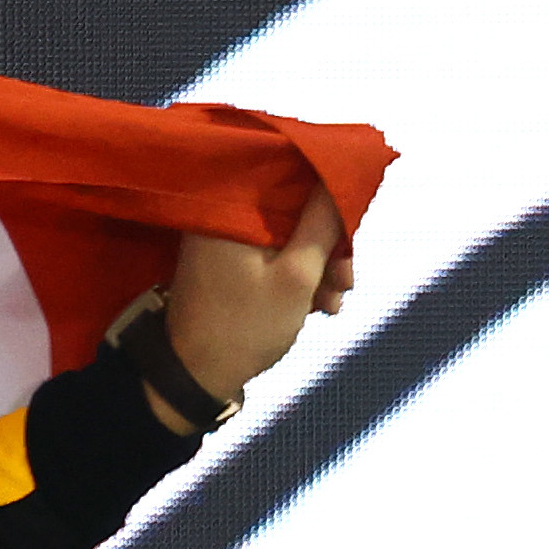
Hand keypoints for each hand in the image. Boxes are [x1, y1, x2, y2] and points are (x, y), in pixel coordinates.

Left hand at [156, 183, 356, 424]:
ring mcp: (223, 244)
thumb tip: (341, 170)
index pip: (293, 176)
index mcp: (232, 211)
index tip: (355, 227)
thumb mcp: (298, 274)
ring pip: (288, 238)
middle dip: (330, 245)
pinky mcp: (226, 266)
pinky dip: (297, 277)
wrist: (194, 379)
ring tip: (334, 303)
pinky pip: (272, 257)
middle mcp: (223, 219)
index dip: (331, 196)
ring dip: (319, 267)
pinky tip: (319, 306)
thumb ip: (324, 221)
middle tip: (347, 281)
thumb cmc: (245, 328)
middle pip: (294, 212)